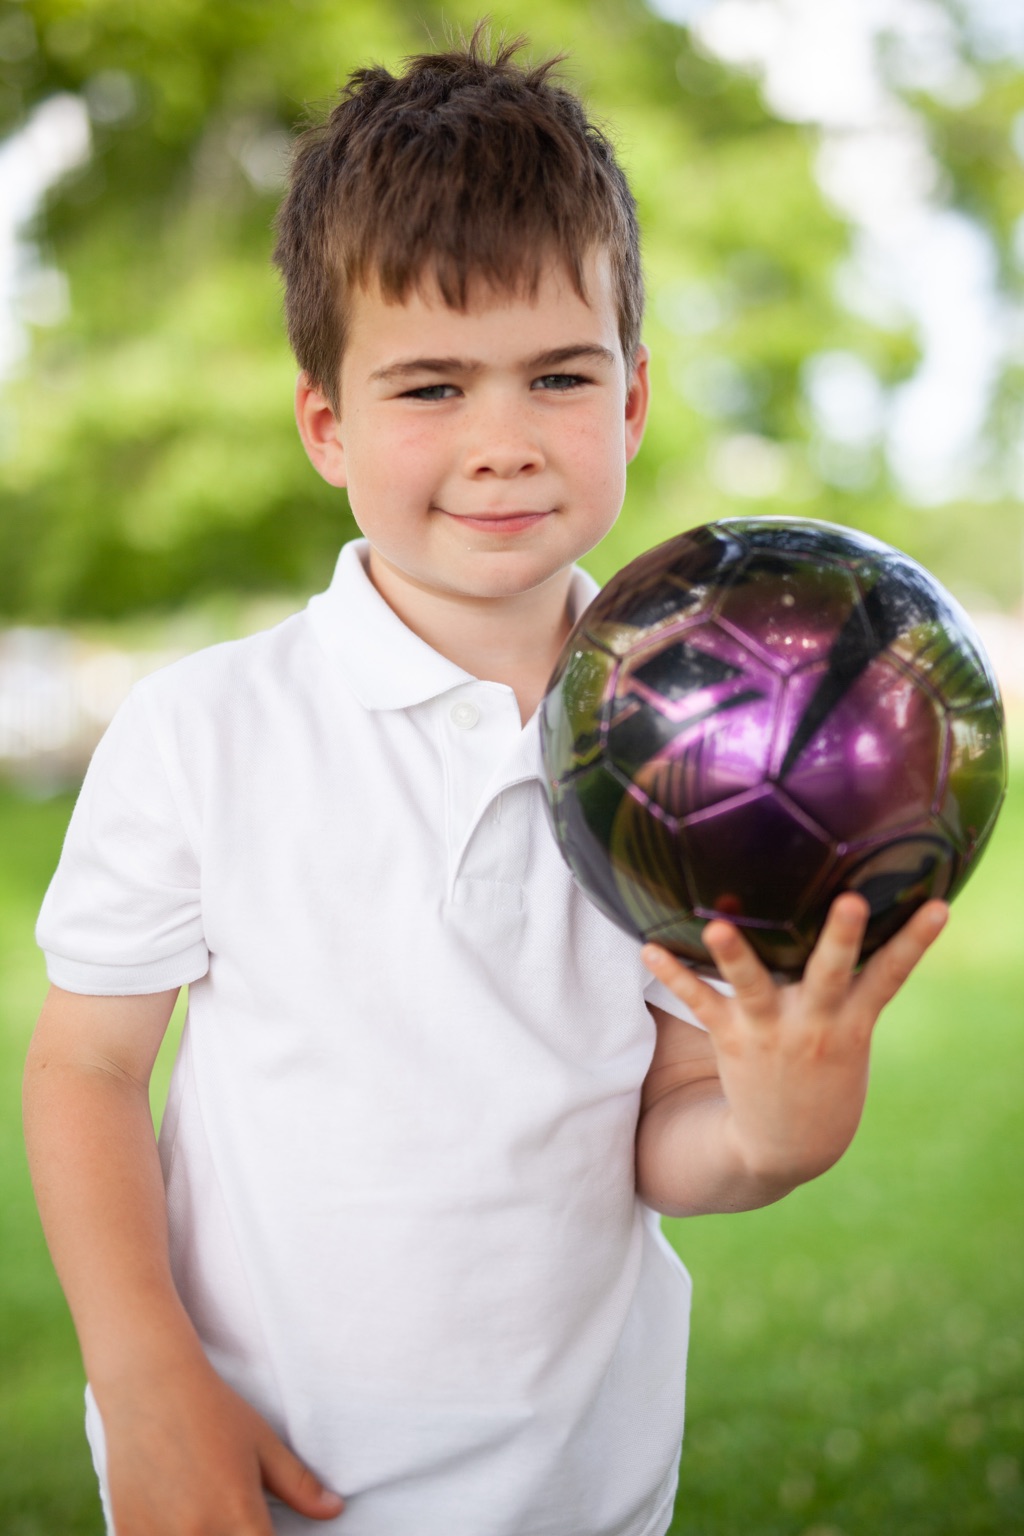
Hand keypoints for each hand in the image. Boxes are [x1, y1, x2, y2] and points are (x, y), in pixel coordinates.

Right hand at [100, 1349, 343, 1534]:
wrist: (148, 1387)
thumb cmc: (213, 1411)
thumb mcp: (262, 1444)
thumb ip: (299, 1485)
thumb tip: (334, 1510)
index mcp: (240, 1518)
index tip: (264, 1527)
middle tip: (234, 1514)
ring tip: (204, 1510)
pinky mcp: (128, 1535)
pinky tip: (175, 1517)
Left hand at [641, 894, 947, 1194]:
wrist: (791, 1145)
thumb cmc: (825, 1074)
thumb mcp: (851, 1035)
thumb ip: (850, 986)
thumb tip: (848, 921)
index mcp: (853, 1021)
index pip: (893, 973)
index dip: (917, 941)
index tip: (939, 907)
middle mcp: (817, 1022)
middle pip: (834, 972)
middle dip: (844, 937)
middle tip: (852, 901)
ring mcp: (774, 1031)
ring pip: (756, 986)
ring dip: (736, 954)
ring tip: (717, 925)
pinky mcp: (734, 1040)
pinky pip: (701, 1003)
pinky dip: (675, 975)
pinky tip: (649, 946)